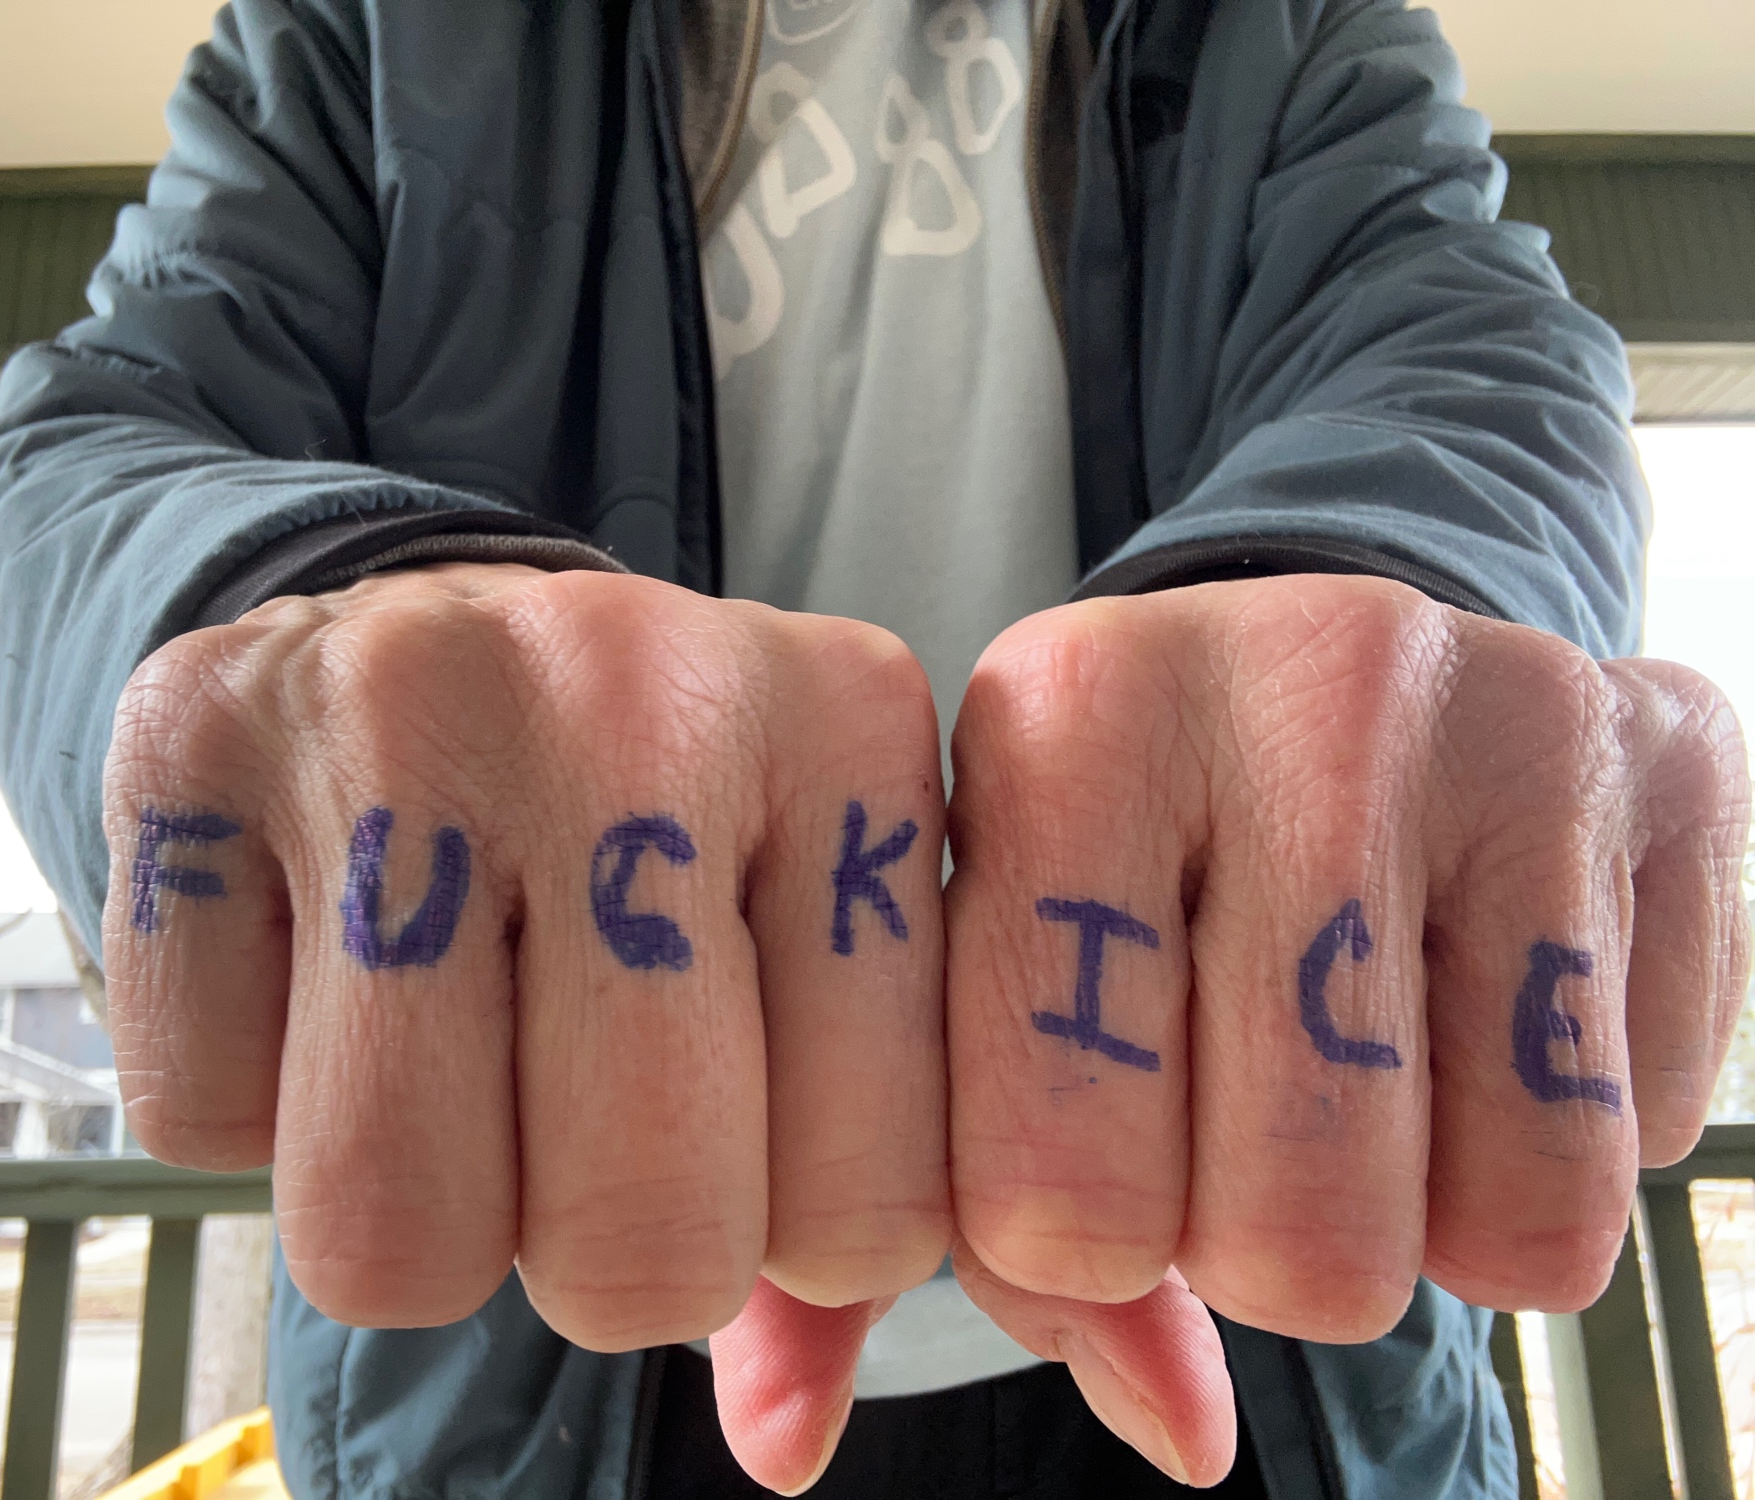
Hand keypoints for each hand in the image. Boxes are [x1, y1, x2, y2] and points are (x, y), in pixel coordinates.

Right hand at [101, 564, 950, 1473]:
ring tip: (454, 1058)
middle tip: (587, 1120)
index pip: (871, 1205)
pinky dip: (251, 1112)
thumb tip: (789, 1447)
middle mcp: (638, 687)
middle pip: (639, 1236)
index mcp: (849, 729)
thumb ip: (855, 1199)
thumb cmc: (662, 828)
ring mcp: (401, 696)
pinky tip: (313, 974)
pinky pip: (198, 1124)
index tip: (758, 1131)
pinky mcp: (186, 731)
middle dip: (614, 1259)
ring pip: (393, 1224)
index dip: (800, 1239)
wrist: (436, 636)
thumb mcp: (816, 955)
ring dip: (425, 1212)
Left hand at [945, 574, 1749, 1481]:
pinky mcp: (1672, 755)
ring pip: (1487, 1218)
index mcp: (1058, 721)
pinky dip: (1550, 1148)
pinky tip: (1476, 1019)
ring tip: (1356, 1074)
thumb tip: (1042, 1438)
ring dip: (1412, 1213)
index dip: (1068, 1242)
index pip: (1050, 1187)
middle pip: (1284, 1233)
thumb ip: (964, 1232)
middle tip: (1235, 1112)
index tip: (1080, 1150)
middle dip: (1252, 1243)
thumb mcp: (979, 990)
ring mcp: (1501, 710)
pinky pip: (1637, 1144)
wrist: (1304, 671)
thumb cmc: (1110, 866)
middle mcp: (1289, 682)